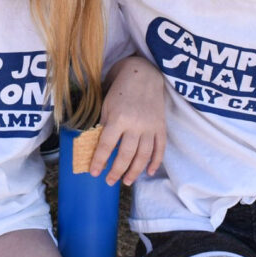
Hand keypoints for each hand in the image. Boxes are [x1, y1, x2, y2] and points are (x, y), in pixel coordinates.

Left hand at [89, 56, 167, 185]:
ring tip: (127, 181)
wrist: (144, 75)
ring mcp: (150, 127)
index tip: (94, 172)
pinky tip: (149, 172)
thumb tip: (98, 148)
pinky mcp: (161, 127)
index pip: (106, 146)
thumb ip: (104, 127)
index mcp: (118, 118)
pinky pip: (160, 149)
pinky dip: (155, 162)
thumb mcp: (107, 106)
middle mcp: (136, 125)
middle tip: (109, 181)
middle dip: (116, 171)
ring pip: (143, 156)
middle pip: (126, 155)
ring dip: (135, 171)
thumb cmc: (120, 90)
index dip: (99, 161)